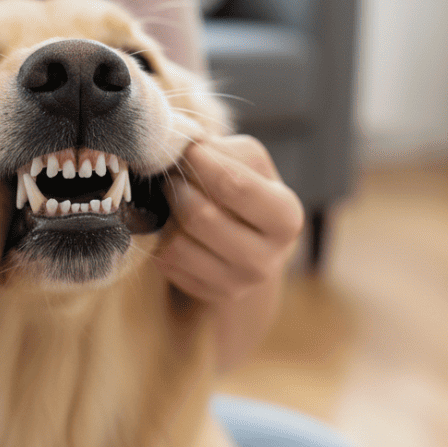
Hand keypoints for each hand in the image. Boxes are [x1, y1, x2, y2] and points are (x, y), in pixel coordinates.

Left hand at [156, 135, 303, 303]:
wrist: (251, 241)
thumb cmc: (246, 191)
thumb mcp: (247, 162)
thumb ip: (221, 152)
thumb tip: (184, 152)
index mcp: (286, 217)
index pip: (235, 186)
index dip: (202, 163)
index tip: (187, 152)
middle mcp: (268, 259)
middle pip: (201, 217)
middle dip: (177, 189)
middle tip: (170, 176)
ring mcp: (240, 283)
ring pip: (178, 244)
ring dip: (165, 216)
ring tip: (171, 202)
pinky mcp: (211, 295)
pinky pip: (168, 263)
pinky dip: (162, 240)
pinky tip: (173, 228)